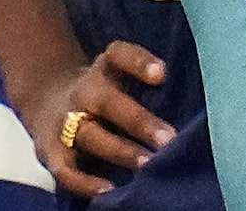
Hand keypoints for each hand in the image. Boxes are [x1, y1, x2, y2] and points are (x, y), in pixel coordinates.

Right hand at [19, 42, 176, 197]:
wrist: (48, 101)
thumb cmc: (104, 93)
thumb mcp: (119, 75)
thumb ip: (147, 84)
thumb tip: (197, 101)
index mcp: (103, 68)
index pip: (118, 55)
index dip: (139, 62)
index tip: (162, 74)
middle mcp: (83, 92)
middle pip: (108, 102)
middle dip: (139, 121)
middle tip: (169, 138)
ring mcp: (64, 122)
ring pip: (90, 135)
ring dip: (120, 151)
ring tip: (148, 165)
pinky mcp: (51, 151)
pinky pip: (66, 169)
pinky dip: (85, 182)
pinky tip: (110, 191)